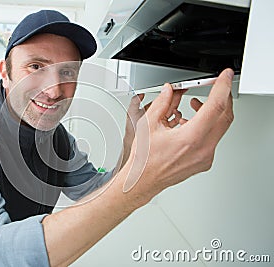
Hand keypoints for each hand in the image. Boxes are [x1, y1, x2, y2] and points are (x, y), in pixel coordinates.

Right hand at [124, 68, 233, 205]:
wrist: (143, 180)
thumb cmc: (144, 160)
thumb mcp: (149, 124)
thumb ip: (162, 103)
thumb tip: (169, 91)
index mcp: (191, 138)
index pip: (215, 106)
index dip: (222, 87)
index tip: (225, 76)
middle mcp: (203, 149)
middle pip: (225, 116)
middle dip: (222, 97)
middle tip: (216, 86)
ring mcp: (205, 157)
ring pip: (220, 128)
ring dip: (212, 112)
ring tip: (195, 105)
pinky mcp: (204, 161)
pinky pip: (213, 139)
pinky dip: (206, 126)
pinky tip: (190, 123)